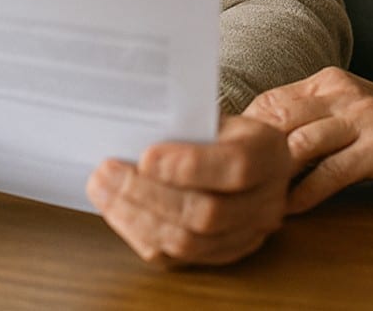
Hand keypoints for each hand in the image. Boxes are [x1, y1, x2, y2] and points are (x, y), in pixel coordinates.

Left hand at [86, 114, 289, 266]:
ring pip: (190, 242)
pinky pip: (177, 258)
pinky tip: (117, 211)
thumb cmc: (217, 129)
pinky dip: (140, 235)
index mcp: (269, 152)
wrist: (239, 152)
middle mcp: (267, 200)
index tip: (145, 156)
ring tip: (102, 189)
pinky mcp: (221, 255)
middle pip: (208, 212)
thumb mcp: (211, 113)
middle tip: (107, 172)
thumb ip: (182, 123)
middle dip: (148, 194)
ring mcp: (247, 234)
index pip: (237, 167)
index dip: (190, 166)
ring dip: (137, 217)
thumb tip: (132, 129)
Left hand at [243, 67, 372, 213]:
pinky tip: (292, 207)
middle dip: (252, 152)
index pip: (271, 99)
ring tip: (257, 198)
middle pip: (279, 117)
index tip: (228, 156)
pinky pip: (333, 172)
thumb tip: (257, 141)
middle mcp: (343, 93)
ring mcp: (364, 118)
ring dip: (275, 175)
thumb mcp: (348, 110)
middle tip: (234, 181)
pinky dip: (307, 193)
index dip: (244, 130)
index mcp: (329, 81)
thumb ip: (309, 117)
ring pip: (302, 143)